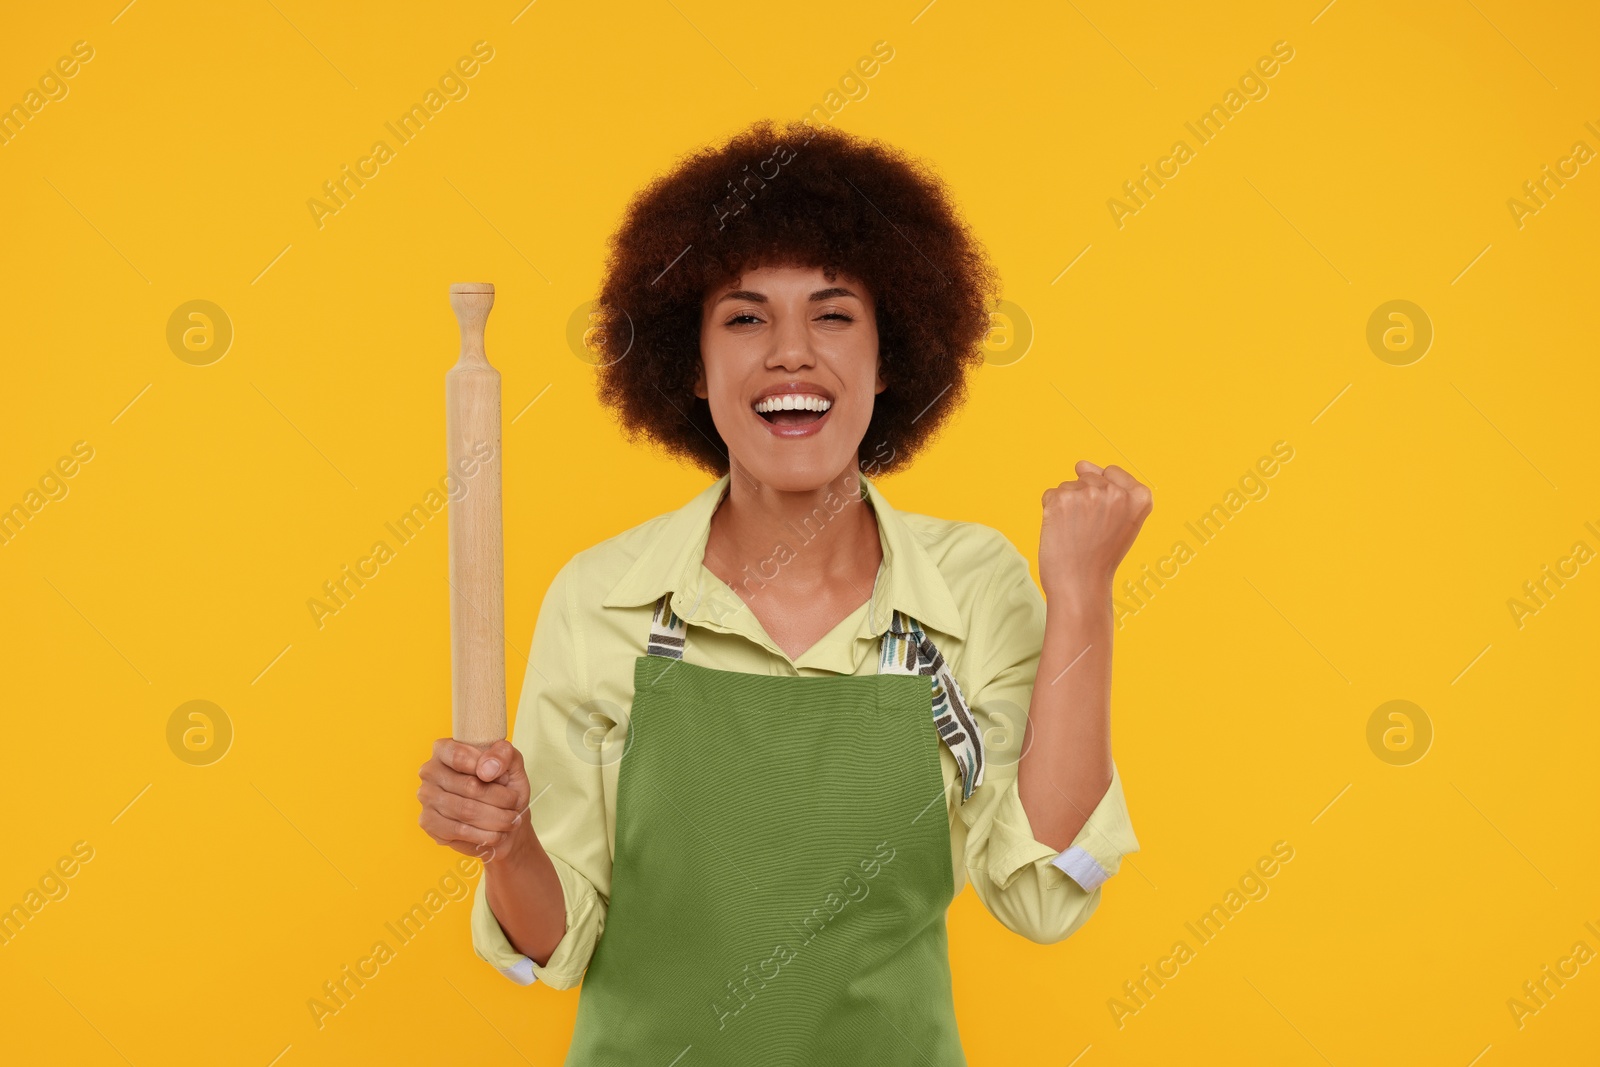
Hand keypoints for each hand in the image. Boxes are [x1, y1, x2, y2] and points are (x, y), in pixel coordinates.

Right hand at [417, 738, 533, 864]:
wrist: (501, 819)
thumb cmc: (504, 787)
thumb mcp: (512, 764)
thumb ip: (504, 754)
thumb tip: (487, 769)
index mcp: (445, 749)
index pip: (460, 756)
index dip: (487, 767)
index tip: (505, 778)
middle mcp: (430, 771)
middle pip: (468, 786)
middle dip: (500, 798)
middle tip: (514, 803)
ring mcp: (427, 797)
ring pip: (466, 810)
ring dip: (496, 818)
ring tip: (511, 819)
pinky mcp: (429, 822)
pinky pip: (459, 831)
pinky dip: (485, 834)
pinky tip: (497, 833)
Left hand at [1038, 461, 1152, 598]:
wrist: (1080, 585)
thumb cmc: (1100, 557)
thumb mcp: (1123, 522)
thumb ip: (1111, 488)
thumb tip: (1080, 463)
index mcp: (1140, 496)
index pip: (1113, 472)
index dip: (1104, 497)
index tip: (1104, 521)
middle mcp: (1116, 492)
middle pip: (1089, 478)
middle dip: (1084, 501)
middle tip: (1089, 532)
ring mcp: (1088, 494)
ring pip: (1069, 485)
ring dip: (1067, 506)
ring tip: (1076, 533)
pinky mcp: (1062, 499)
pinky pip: (1051, 494)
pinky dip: (1051, 511)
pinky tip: (1061, 531)